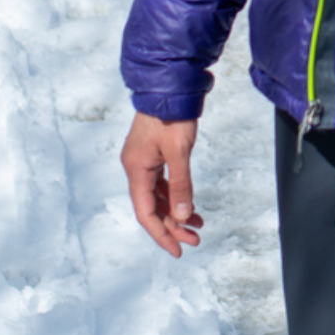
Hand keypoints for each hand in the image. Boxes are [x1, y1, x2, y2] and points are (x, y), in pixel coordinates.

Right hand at [121, 112, 202, 258]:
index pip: (146, 213)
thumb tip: (181, 216)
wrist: (170, 84)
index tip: (177, 250)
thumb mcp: (179, 152)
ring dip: (176, 212)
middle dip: (173, 226)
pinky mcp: (153, 153)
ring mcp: (143, 160)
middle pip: (152, 207)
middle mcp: (136, 168)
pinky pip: (162, 183)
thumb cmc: (172, 115)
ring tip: (198, 225)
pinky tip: (189, 205)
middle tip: (195, 240)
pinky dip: (175, 195)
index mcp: (136, 170)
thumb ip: (180, 185)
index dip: (161, 234)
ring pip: (158, 196)